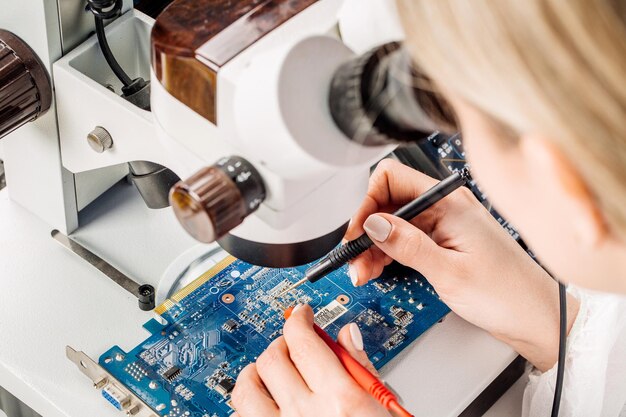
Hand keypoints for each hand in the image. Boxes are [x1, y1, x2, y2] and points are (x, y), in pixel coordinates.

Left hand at [231, 305, 389, 416]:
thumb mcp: (383, 409)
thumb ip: (361, 370)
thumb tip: (346, 337)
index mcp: (339, 399)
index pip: (304, 340)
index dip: (298, 319)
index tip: (300, 315)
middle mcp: (305, 415)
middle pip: (272, 358)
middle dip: (281, 342)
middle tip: (291, 343)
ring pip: (246, 389)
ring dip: (255, 373)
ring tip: (267, 371)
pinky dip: (247, 410)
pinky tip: (263, 407)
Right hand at [345, 159, 578, 371]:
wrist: (538, 318)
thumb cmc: (508, 294)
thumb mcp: (450, 272)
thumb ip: (408, 245)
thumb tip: (373, 224)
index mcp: (450, 202)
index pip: (392, 179)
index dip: (368, 203)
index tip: (357, 234)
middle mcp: (446, 207)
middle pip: (389, 202)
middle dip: (367, 230)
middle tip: (355, 260)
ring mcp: (444, 224)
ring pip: (394, 223)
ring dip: (374, 246)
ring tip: (363, 272)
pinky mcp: (444, 242)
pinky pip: (406, 238)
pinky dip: (388, 253)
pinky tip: (378, 269)